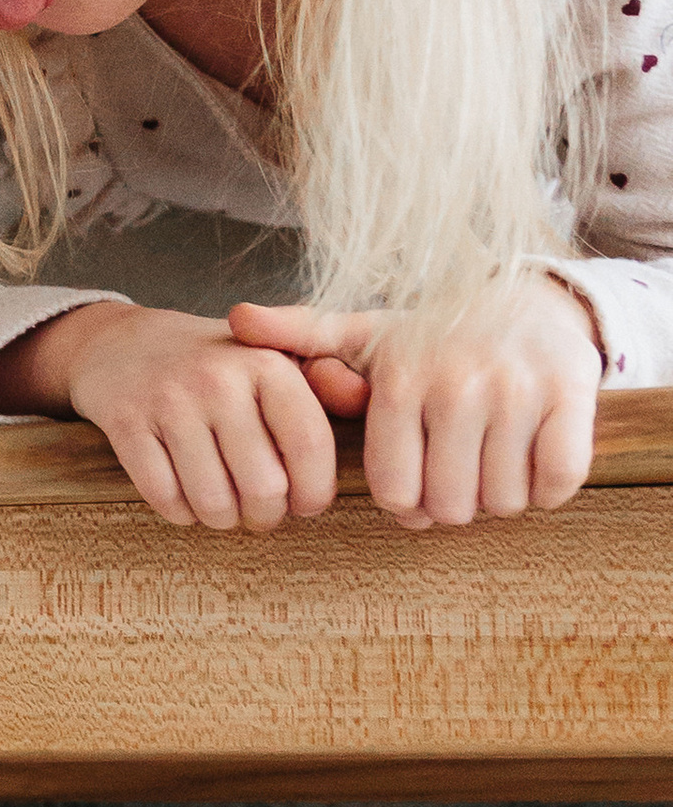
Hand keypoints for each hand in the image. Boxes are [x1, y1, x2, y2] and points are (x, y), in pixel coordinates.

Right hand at [0, 301, 345, 529]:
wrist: (123, 343)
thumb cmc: (216, 366)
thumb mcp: (273, 360)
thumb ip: (325, 383)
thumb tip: (366, 398)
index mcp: (266, 363)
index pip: (310, 448)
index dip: (314, 493)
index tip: (306, 504)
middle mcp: (218, 378)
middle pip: (264, 487)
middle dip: (266, 516)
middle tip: (260, 510)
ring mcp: (168, 400)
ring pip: (213, 502)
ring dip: (223, 519)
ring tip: (225, 505)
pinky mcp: (124, 422)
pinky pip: (164, 498)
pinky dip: (180, 513)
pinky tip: (186, 497)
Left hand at [231, 278, 603, 529]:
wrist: (531, 300)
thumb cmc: (436, 334)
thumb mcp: (366, 332)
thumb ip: (302, 336)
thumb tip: (236, 320)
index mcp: (401, 380)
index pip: (394, 490)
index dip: (406, 502)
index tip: (417, 484)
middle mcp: (456, 383)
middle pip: (448, 506)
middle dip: (451, 505)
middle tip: (458, 476)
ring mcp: (516, 390)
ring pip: (502, 500)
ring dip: (499, 498)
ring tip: (492, 464)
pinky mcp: (571, 396)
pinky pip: (556, 481)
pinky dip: (547, 487)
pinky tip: (532, 461)